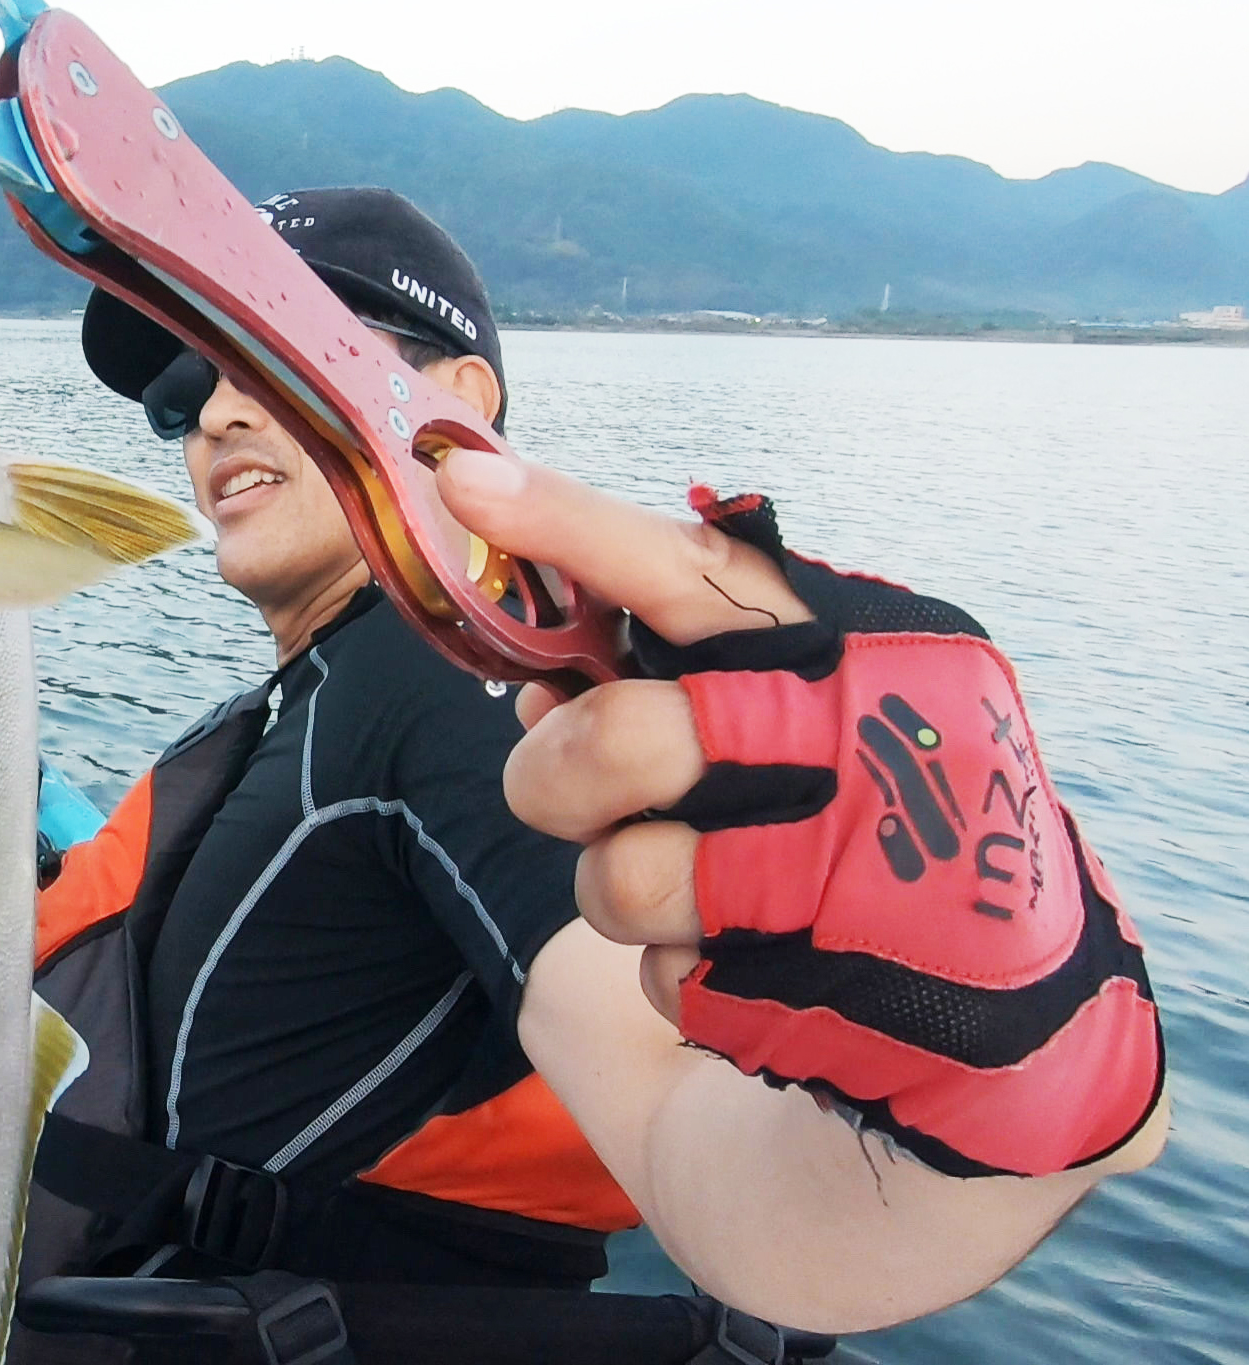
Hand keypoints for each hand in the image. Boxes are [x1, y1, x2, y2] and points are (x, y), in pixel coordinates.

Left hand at [436, 447, 1161, 1178]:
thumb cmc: (876, 829)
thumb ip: (679, 686)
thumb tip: (541, 689)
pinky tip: (760, 965)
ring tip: (690, 893)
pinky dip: (682, 978)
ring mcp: (859, 872)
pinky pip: (671, 978)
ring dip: (618, 894)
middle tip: (554, 787)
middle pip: (621, 738)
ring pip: (624, 878)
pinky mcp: (833, 989)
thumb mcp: (805, 721)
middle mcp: (867, 743)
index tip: (469, 482)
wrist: (1025, 1010)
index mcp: (857, 650)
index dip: (571, 525)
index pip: (693, 572)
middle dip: (555, 775)